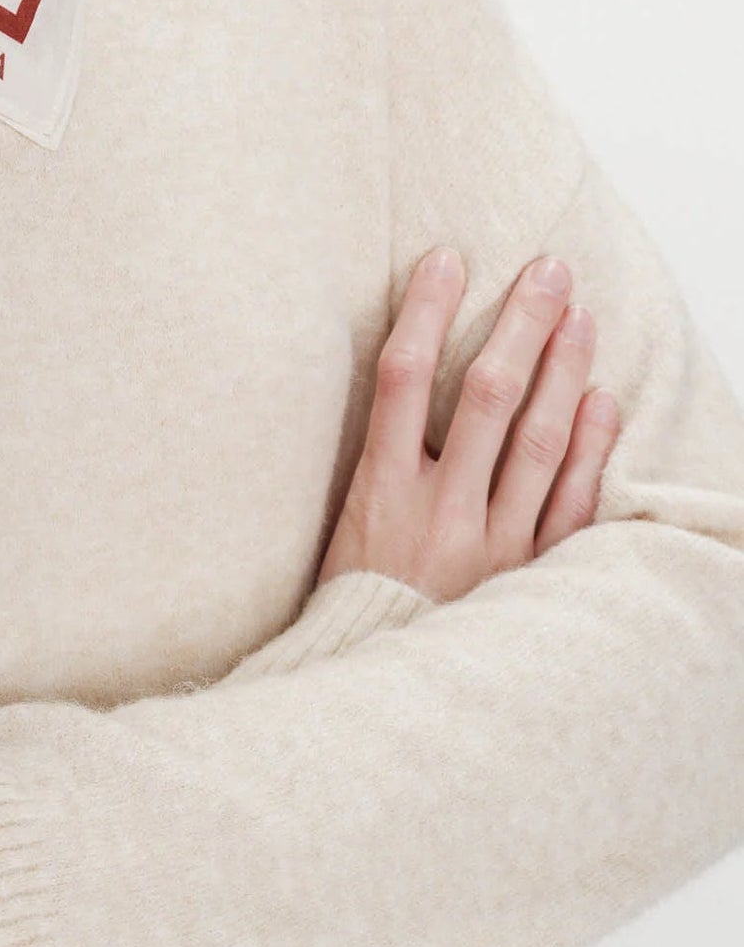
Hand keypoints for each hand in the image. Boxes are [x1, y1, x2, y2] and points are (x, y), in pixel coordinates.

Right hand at [318, 245, 619, 604]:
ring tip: (580, 318)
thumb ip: (383, 458)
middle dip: (521, 326)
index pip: (404, 378)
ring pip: (538, 442)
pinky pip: (568, 506)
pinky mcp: (528, 577)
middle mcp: (440, 511)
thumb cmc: (357, 599)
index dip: (427, 312)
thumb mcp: (346, 521)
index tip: (448, 260)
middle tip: (549, 272)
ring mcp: (491, 544)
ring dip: (563, 372)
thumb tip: (409, 378)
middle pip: (488, 397)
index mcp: (381, 490)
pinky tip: (601, 402)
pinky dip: (588, 450)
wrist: (378, 685)